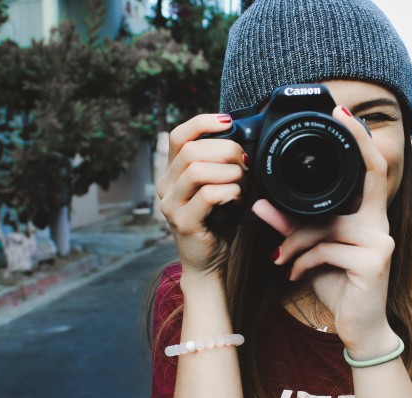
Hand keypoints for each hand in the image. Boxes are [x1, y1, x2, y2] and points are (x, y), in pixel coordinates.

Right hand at [157, 114, 247, 277]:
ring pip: (198, 171)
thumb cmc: (216, 223)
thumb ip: (219, 164)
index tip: (227, 121)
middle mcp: (165, 187)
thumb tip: (241, 138)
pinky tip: (238, 198)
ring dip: (230, 173)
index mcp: (172, 173)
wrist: (207, 263)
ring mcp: (171, 205)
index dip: (202, 122)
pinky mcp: (184, 222)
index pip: (178, 136)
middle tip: (246, 163)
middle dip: (226, 150)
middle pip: (192, 151)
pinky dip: (230, 191)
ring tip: (242, 184)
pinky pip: (209, 195)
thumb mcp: (215, 187)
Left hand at [252, 105, 397, 354]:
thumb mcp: (311, 251)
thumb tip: (259, 203)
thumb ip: (290, 225)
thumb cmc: (339, 283)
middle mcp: (379, 223)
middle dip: (335, 167)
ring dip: (294, 242)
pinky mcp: (373, 262)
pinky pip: (325, 250)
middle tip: (295, 166)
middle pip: (356, 184)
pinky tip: (293, 275)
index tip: (341, 111)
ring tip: (280, 259)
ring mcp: (380, 242)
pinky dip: (302, 261)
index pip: (371, 167)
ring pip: (325, 225)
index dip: (359, 137)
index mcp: (368, 215)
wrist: (359, 327)